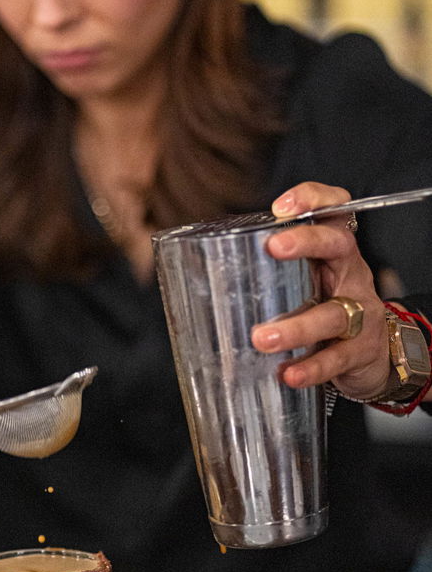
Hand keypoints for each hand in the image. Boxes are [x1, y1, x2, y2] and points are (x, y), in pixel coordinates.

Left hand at [250, 182, 390, 399]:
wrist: (375, 357)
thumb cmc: (325, 310)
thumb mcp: (305, 282)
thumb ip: (267, 272)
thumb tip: (196, 269)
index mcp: (332, 253)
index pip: (334, 211)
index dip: (314, 198)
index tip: (282, 205)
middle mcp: (350, 275)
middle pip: (338, 246)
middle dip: (306, 242)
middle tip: (272, 248)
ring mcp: (360, 313)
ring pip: (333, 313)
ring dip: (296, 326)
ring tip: (263, 339)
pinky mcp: (361, 351)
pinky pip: (337, 358)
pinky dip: (311, 367)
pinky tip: (288, 373)